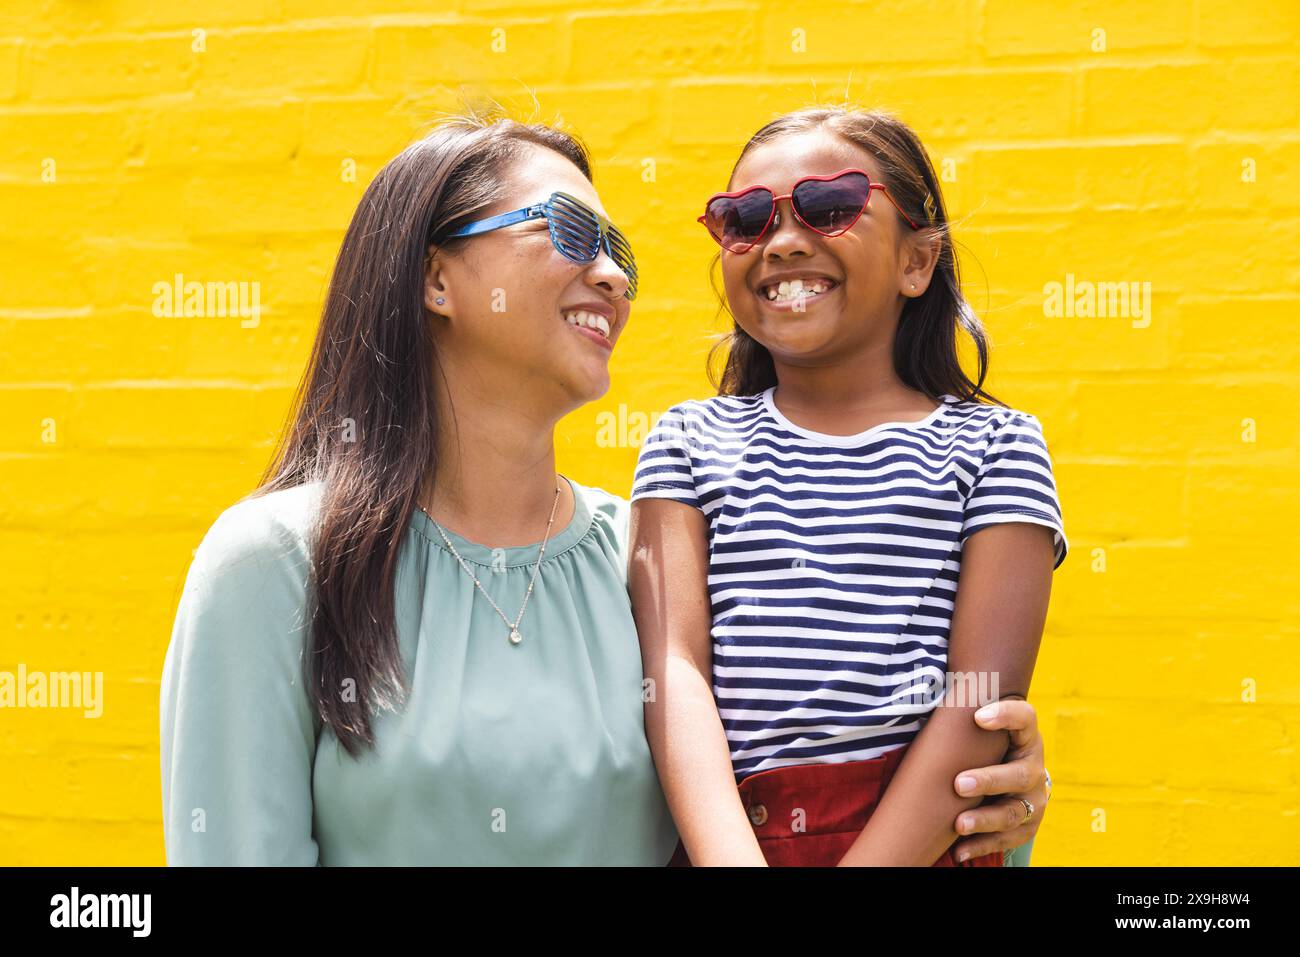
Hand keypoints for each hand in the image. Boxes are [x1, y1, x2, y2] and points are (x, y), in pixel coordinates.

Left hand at [949, 698, 1048, 862]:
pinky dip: (982, 846)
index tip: (978, 716)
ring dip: (984, 820)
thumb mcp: (980, 726)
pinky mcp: (1027, 825)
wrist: (1014, 774)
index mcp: (1024, 735)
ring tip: (958, 824)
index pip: (1024, 717)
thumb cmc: (984, 743)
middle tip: (958, 783)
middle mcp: (1033, 766)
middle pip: (1017, 774)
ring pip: (1012, 812)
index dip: (1006, 715)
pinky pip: (1007, 840)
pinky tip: (959, 851)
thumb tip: (915, 688)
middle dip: (988, 780)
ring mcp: (1033, 799)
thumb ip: (961, 713)